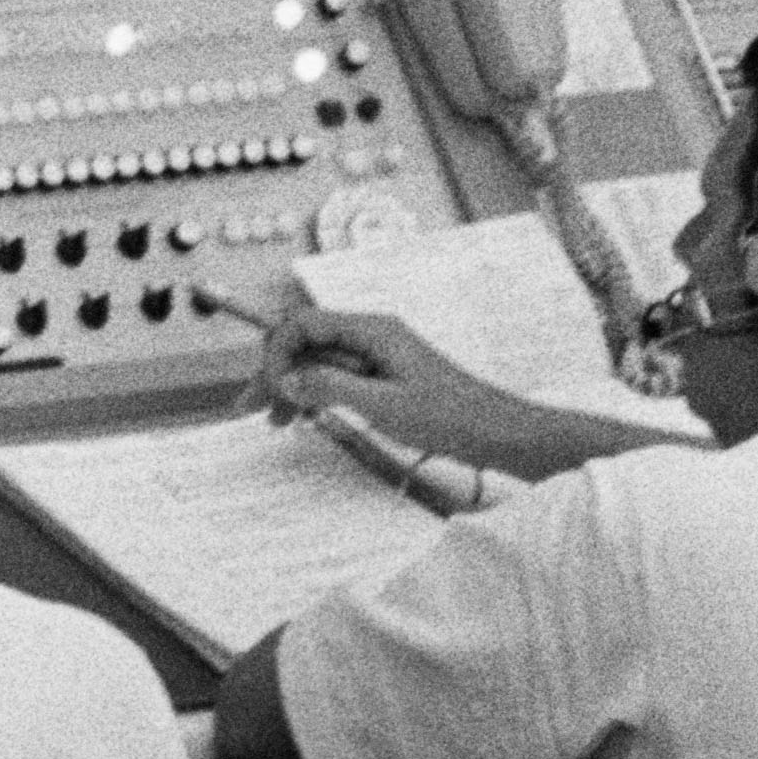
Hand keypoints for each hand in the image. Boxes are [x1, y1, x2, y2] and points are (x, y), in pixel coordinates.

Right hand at [250, 297, 530, 475]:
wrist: (502, 435)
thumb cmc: (451, 418)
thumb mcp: (384, 406)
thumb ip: (330, 386)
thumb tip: (285, 377)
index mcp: (372, 329)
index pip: (303, 323)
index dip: (277, 352)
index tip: (270, 389)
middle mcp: (372, 335)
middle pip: (306, 341)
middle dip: (276, 371)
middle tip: (255, 409)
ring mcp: (379, 355)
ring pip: (319, 360)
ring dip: (294, 386)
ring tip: (278, 421)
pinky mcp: (386, 377)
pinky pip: (339, 376)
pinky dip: (318, 393)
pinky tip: (310, 416)